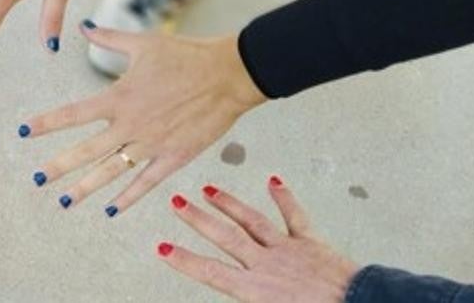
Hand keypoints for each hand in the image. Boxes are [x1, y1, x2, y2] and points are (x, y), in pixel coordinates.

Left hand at [19, 28, 266, 212]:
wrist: (228, 74)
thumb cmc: (186, 55)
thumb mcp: (144, 42)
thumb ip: (109, 38)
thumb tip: (82, 27)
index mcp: (119, 97)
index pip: (73, 114)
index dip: (46, 123)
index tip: (23, 131)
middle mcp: (131, 125)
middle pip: (86, 151)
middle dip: (58, 166)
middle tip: (36, 179)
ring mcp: (151, 144)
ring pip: (111, 172)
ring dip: (86, 188)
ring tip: (64, 201)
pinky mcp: (174, 157)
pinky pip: (146, 182)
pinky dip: (128, 197)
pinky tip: (112, 209)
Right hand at [158, 177, 358, 301]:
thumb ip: (252, 301)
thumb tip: (238, 296)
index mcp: (256, 290)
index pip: (211, 271)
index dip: (184, 259)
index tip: (162, 247)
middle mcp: (266, 265)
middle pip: (225, 237)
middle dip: (198, 219)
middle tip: (177, 202)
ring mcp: (288, 250)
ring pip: (251, 221)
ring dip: (229, 204)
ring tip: (209, 189)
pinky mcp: (311, 243)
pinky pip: (295, 216)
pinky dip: (283, 197)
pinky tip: (273, 182)